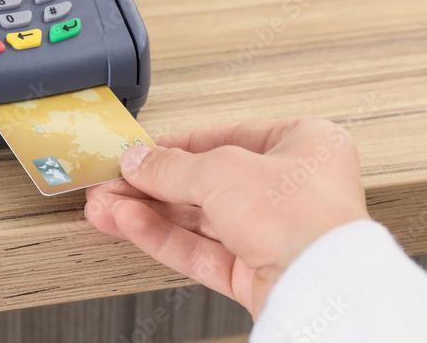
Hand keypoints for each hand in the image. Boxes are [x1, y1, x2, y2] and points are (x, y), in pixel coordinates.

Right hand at [85, 118, 368, 318]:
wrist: (322, 288)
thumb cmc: (304, 216)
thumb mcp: (222, 170)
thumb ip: (171, 165)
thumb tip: (138, 160)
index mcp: (304, 145)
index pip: (229, 138)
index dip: (179, 144)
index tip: (142, 151)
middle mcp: (293, 190)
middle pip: (208, 182)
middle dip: (153, 184)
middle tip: (114, 181)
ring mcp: (275, 235)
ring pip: (200, 219)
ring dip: (149, 211)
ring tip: (105, 205)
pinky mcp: (257, 274)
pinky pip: (202, 251)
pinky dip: (163, 237)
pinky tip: (128, 224)